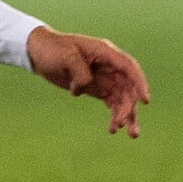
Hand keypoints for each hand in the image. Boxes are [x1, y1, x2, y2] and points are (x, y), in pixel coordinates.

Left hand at [27, 26, 149, 137]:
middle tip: (121, 122)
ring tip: (129, 133)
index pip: (129, 68)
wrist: (37, 52)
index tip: (145, 101)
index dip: (140, 84)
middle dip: (129, 106)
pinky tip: (113, 129)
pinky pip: (112, 104)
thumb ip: (79, 72)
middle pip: (128, 88)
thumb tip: (86, 87)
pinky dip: (114, 116)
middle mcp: (109, 66)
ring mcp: (105, 78)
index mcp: (105, 52)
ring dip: (127, 115)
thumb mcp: (65, 56)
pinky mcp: (97, 89)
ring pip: (123, 99)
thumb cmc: (52, 48)